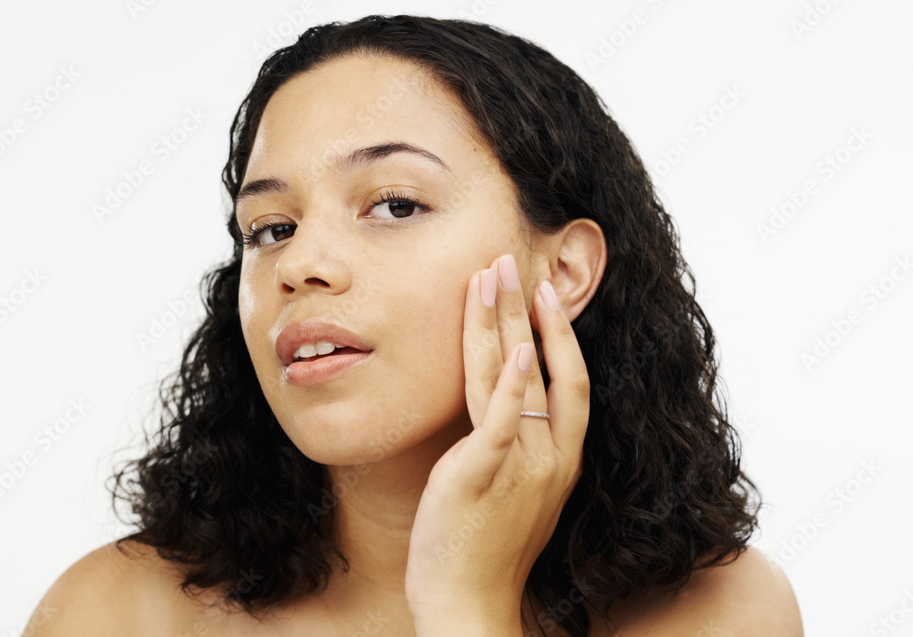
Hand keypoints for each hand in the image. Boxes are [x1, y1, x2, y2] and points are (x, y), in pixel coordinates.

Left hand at [405, 253, 589, 632]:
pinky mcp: (480, 476)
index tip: (544, 294)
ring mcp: (518, 466)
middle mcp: (548, 457)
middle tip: (512, 260)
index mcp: (558, 459)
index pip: (570, 381)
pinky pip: (498, 419)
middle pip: (544, 366)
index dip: (560, 334)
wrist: (469, 607)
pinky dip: (506, 379)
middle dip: (527, 309)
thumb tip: (502, 410)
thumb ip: (514, 449)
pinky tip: (511, 343)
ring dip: (504, 321)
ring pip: (517, 377)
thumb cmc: (486, 552)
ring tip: (491, 274)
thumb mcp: (514, 494)